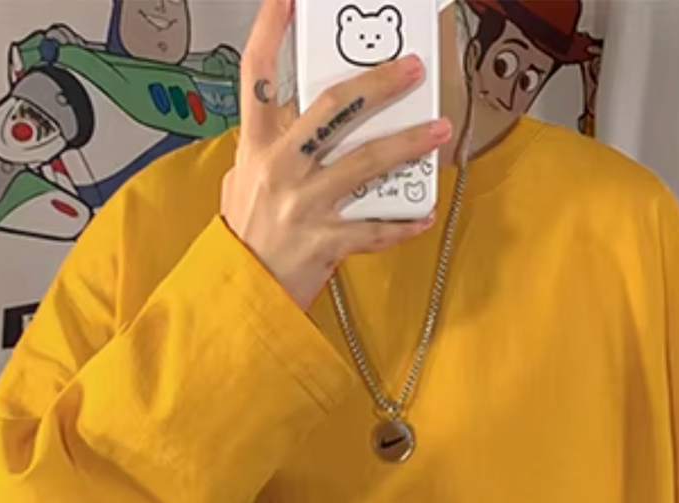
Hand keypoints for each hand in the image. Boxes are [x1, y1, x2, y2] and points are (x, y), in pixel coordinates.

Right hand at [222, 0, 451, 309]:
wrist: (239, 295)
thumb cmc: (244, 238)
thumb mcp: (242, 181)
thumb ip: (268, 149)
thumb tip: (295, 123)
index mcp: (256, 146)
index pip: (257, 74)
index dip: (271, 30)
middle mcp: (280, 168)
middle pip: (333, 110)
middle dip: (378, 84)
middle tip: (412, 70)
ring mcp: (304, 205)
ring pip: (365, 163)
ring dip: (407, 144)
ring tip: (438, 132)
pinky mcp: (325, 242)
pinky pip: (373, 228)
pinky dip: (402, 223)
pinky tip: (424, 214)